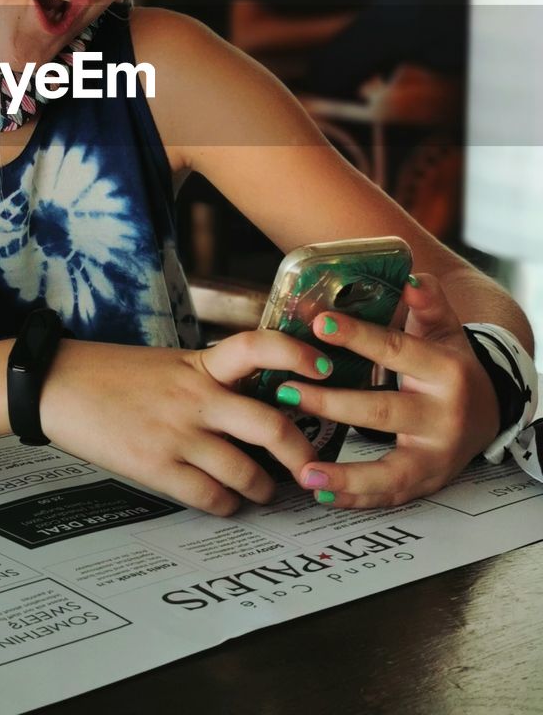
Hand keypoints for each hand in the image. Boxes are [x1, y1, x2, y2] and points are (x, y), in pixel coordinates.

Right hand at [39, 331, 334, 516]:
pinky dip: (227, 504)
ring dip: (264, 490)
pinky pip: (211, 497)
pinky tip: (226, 500)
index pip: (259, 347)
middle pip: (271, 425)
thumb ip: (209, 378)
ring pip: (248, 473)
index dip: (297, 356)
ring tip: (263, 491)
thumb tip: (252, 404)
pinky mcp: (156, 467)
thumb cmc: (112, 373)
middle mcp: (196, 396)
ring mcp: (178, 434)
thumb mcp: (168, 362)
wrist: (57, 384)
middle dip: (302, 452)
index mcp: (199, 363)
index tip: (325, 369)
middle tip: (310, 466)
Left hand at [283, 274, 499, 508]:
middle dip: (331, 403)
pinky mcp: (427, 481)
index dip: (357, 337)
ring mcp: (436, 454)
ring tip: (304, 469)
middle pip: (382, 411)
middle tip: (286, 391)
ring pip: (389, 469)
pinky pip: (390, 494)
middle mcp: (442, 416)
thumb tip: (409, 278)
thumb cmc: (452, 365)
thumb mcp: (445, 328)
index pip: (395, 350)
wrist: (489, 411)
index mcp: (444, 370)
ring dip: (344, 473)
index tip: (318, 324)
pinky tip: (322, 492)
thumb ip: (428, 301)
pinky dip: (356, 497)